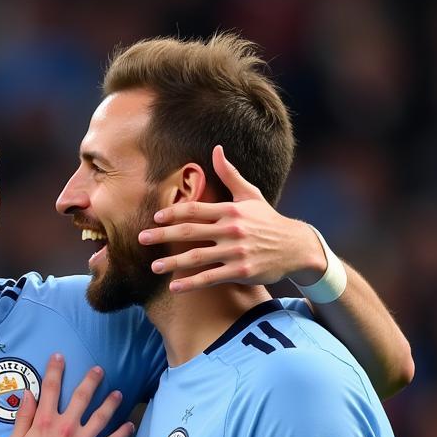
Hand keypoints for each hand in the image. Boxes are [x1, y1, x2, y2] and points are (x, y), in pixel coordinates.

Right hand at [7, 354, 131, 436]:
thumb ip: (24, 416)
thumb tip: (29, 393)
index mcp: (45, 422)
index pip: (50, 388)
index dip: (55, 370)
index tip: (59, 357)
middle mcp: (66, 427)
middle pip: (82, 396)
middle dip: (91, 380)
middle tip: (99, 370)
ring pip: (102, 415)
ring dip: (111, 402)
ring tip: (118, 393)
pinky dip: (123, 432)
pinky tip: (129, 424)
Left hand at [138, 145, 325, 292]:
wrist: (295, 246)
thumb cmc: (268, 220)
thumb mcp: (250, 195)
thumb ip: (230, 174)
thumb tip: (216, 149)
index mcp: (231, 210)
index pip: (196, 210)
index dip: (173, 212)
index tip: (155, 217)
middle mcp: (231, 229)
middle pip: (190, 232)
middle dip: (163, 235)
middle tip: (141, 239)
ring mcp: (235, 251)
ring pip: (198, 257)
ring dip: (173, 262)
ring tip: (154, 267)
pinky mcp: (240, 271)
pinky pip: (210, 278)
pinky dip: (192, 283)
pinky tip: (174, 287)